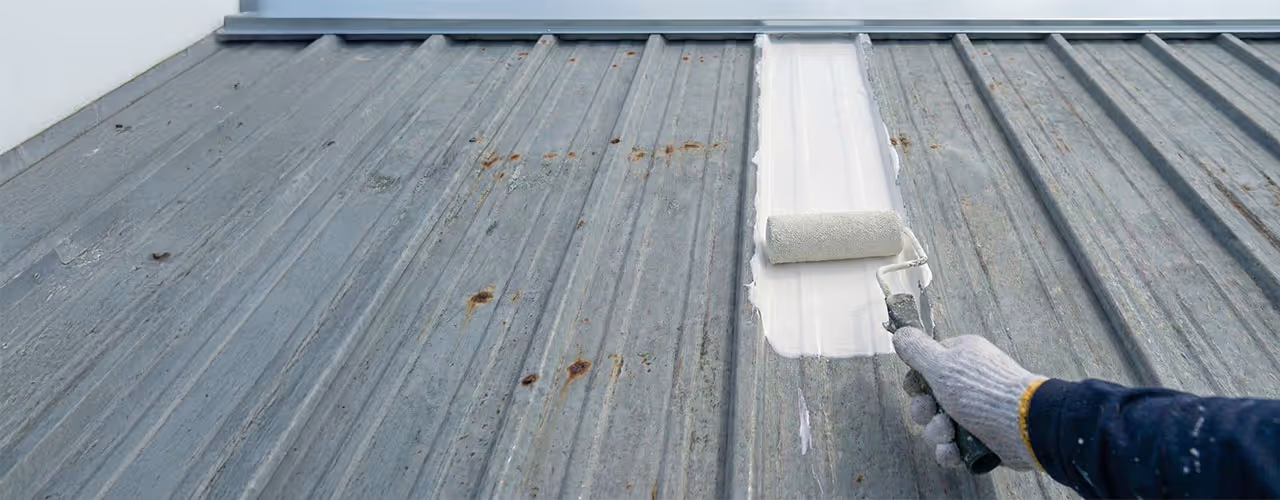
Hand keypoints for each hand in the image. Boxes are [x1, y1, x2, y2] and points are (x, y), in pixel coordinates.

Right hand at [893, 327, 1045, 470]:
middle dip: (924, 412)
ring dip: (937, 433)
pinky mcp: (981, 438)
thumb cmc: (982, 390)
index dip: (915, 382)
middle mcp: (967, 384)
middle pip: (927, 400)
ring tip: (950, 434)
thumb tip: (900, 333)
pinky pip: (953, 446)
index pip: (926, 368)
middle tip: (933, 413)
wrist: (1024, 427)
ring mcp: (975, 413)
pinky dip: (950, 451)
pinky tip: (954, 451)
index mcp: (960, 359)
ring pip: (937, 426)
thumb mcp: (943, 364)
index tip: (916, 390)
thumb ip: (917, 350)